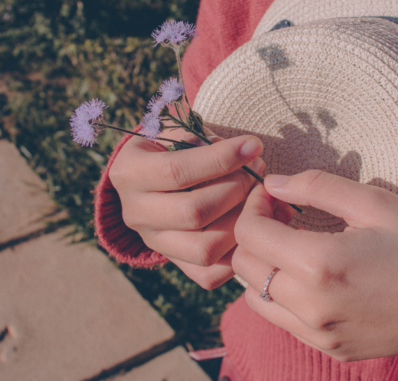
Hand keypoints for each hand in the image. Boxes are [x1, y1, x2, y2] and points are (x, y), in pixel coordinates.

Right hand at [109, 126, 264, 288]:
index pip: (177, 171)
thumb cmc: (174, 148)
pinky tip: (251, 224)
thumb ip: (206, 140)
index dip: (221, 159)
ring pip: (205, 249)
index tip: (254, 145)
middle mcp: (135, 213)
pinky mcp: (175, 265)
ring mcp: (155, 243)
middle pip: (194, 212)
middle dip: (236, 189)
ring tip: (258, 197)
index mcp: (130, 173)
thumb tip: (247, 152)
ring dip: (241, 222)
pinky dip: (238, 253)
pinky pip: (210, 274)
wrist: (154, 180)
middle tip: (257, 171)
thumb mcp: (179, 132)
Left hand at [232, 170, 397, 361]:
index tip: (273, 194)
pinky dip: (280, 293)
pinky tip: (310, 273)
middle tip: (283, 214)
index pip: (249, 234)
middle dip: (253, 234)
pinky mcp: (334, 349)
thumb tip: (273, 183)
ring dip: (262, 265)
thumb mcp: (376, 202)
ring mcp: (322, 335)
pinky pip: (283, 320)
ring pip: (255, 298)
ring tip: (293, 242)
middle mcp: (312, 308)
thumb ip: (316, 188)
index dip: (253, 206)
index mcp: (320, 265)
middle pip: (244, 267)